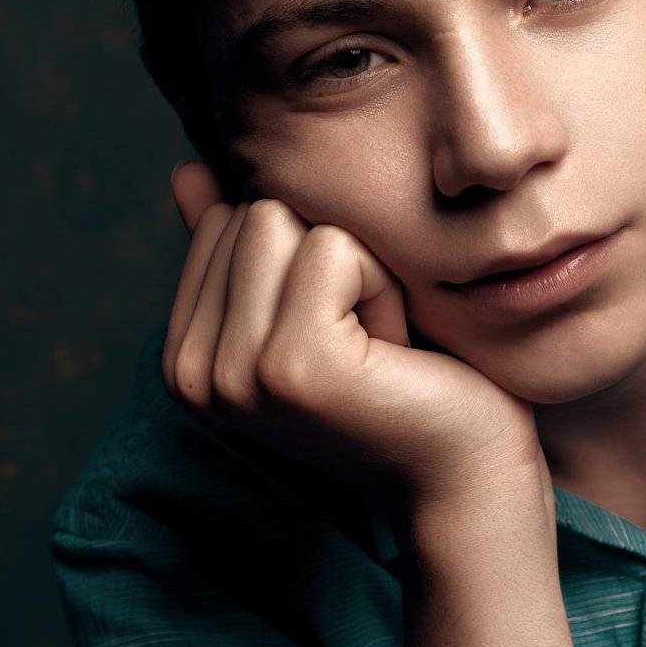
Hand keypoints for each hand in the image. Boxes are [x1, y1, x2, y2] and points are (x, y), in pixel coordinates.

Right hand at [162, 161, 542, 518]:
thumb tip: (188, 170)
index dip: (301, 257)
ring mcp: (235, 374)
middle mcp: (190, 373)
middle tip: (362, 343)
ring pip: (285, 220)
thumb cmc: (399, 384)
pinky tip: (393, 352)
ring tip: (374, 346)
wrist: (463, 475)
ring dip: (356, 270)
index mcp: (183, 359)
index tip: (336, 333)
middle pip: (252, 213)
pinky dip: (381, 287)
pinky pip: (334, 249)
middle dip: (328, 259)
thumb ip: (242, 250)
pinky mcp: (291, 365)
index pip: (224, 221)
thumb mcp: (309, 306)